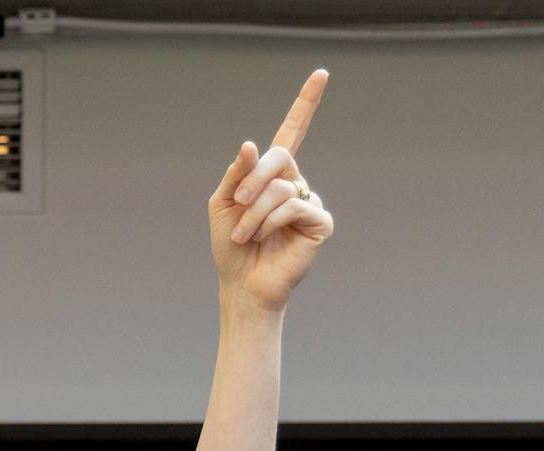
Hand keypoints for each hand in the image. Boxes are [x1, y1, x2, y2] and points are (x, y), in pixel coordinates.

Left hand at [209, 69, 333, 314]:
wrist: (241, 283)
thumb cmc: (231, 245)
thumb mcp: (222, 203)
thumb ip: (236, 173)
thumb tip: (251, 145)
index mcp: (272, 174)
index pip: (293, 131)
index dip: (306, 104)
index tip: (321, 74)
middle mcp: (294, 183)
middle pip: (280, 156)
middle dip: (252, 180)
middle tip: (237, 204)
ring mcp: (309, 201)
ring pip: (282, 187)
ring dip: (254, 212)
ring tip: (245, 235)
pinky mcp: (320, 222)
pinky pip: (295, 206)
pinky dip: (271, 221)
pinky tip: (263, 238)